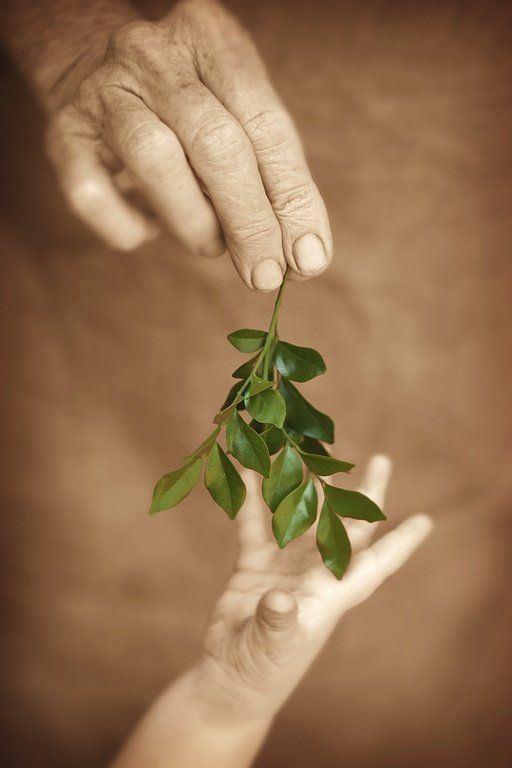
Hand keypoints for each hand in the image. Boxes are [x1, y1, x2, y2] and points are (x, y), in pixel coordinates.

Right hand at [46, 0, 331, 290]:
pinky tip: (146, 233)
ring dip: (194, 222)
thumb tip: (305, 258)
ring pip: (155, 160)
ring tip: (211, 247)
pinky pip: (91, 193)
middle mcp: (155, 55)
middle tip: (266, 275)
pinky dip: (125, 227)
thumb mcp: (240, 121)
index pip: (266, 124)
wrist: (95, 72)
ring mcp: (103, 91)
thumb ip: (274, 181)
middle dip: (249, 221)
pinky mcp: (63, 134)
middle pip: (215, 142)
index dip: (292, 197)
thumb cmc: (189, 111)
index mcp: (212, 40)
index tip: (309, 258)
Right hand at [201, 455, 431, 718]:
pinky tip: (246, 470)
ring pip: (301, 514)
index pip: (375, 565)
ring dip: (303, 484)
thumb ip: (277, 622)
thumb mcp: (271, 649)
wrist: (229, 677)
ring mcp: (285, 565)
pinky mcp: (256, 563)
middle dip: (363, 494)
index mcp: (330, 594)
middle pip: (346, 526)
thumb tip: (280, 598)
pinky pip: (256, 524)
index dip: (401, 543)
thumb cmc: (261, 672)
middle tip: (381, 458)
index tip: (426, 520)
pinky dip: (251, 499)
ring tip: (305, 448)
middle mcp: (314, 572)